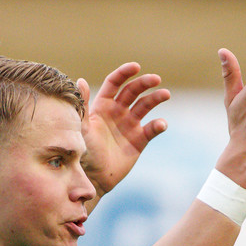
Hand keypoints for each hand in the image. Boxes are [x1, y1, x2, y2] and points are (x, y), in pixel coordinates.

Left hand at [78, 63, 170, 199]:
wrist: (93, 178)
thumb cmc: (84, 153)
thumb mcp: (81, 128)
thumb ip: (83, 106)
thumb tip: (80, 81)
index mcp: (103, 106)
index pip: (115, 84)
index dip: (124, 73)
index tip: (135, 67)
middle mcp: (118, 112)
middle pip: (133, 91)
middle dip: (144, 83)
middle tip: (155, 79)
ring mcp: (130, 125)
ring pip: (145, 106)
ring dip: (156, 98)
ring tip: (165, 94)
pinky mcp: (139, 140)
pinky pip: (151, 129)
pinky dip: (158, 125)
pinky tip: (160, 124)